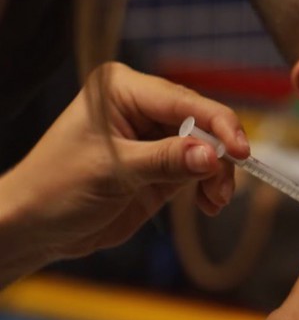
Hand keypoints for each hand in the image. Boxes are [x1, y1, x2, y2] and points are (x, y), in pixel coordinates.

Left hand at [0, 62, 248, 273]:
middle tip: (222, 188)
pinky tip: (208, 205)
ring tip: (213, 202)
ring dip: (216, 175)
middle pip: (201, 122)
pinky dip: (209, 186)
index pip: (183, 101)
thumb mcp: (113, 172)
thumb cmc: (57, 189)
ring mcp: (155, 136)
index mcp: (122, 90)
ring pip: (206, 147)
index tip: (241, 150)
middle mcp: (142, 106)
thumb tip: (213, 157)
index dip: (217, 123)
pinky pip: (199, 168)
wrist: (36, 228)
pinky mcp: (163, 164)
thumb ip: (166, 161)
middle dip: (218, 155)